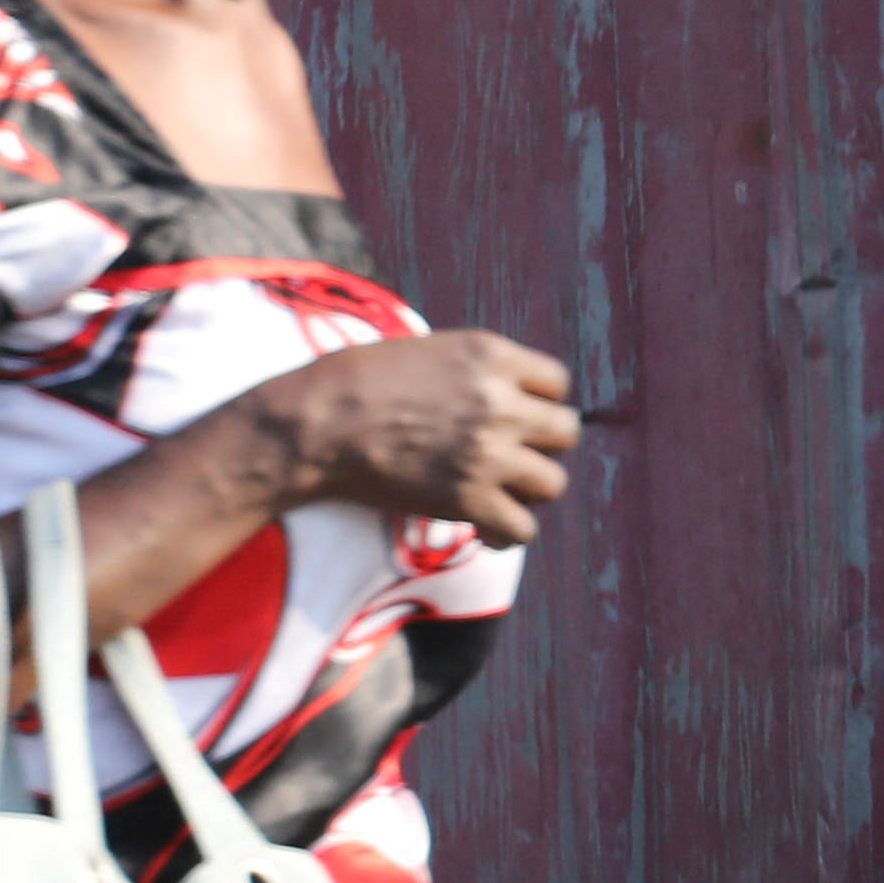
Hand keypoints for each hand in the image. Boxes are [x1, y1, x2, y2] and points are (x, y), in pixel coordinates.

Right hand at [268, 331, 583, 543]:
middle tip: (510, 455)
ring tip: (499, 491)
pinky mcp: (469, 499)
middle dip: (541, 445)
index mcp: (492, 356)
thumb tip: (513, 395)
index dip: (540, 401)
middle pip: (566, 432)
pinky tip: (487, 527)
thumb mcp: (431, 350)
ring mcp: (488, 453)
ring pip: (553, 483)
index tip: (516, 416)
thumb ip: (480, 370)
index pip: (558, 382)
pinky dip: (506, 533)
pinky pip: (522, 528)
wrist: (316, 424)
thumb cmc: (358, 381)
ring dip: (528, 491)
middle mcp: (500, 403)